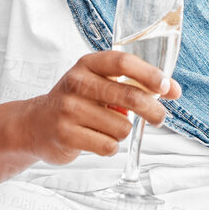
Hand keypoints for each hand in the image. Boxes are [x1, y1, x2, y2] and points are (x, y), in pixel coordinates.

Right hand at [10, 50, 182, 165]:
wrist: (34, 124)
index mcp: (87, 64)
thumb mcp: (98, 83)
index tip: (166, 87)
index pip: (122, 62)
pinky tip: (96, 140)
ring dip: (122, 132)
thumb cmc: (76, 102)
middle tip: (159, 118)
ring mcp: (69, 110)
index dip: (149, 74)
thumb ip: (133, 83)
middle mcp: (76, 83)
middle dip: (152, 110)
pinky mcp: (66, 135)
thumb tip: (173, 90)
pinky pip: (108, 146)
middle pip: (129, 96)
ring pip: (122, 127)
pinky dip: (110, 147)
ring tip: (107, 128)